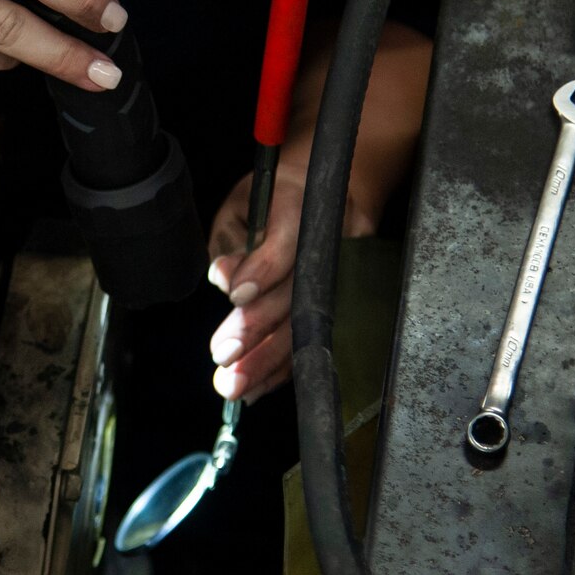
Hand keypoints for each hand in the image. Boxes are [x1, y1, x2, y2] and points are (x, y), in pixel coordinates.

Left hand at [206, 154, 377, 405]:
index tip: (233, 293)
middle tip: (223, 355)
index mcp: (304, 205)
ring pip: (309, 324)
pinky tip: (257, 385)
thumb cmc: (279, 196)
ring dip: (269, 360)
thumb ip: (232, 240)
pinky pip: (317, 339)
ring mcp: (348, 273)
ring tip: (234, 382)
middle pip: (298, 293)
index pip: (288, 242)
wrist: (339, 189)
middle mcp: (334, 242)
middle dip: (259, 328)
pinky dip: (285, 367)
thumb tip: (223, 278)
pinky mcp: (351, 298)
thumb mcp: (247, 202)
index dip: (263, 268)